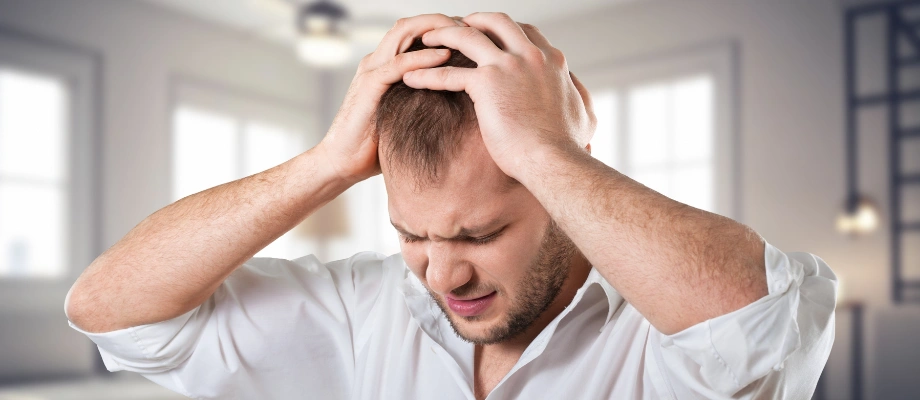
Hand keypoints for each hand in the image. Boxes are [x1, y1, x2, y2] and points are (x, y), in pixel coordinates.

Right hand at [317, 14, 465, 183]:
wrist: (343, 162)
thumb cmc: (374, 145)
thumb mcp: (406, 117)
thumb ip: (423, 103)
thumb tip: (458, 110)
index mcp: (385, 65)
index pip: (414, 32)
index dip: (442, 28)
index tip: (470, 35)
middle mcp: (377, 61)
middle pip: (410, 25)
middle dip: (441, 21)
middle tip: (470, 27)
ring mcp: (372, 71)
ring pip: (403, 33)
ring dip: (435, 30)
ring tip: (462, 33)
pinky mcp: (369, 86)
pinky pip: (399, 63)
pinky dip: (423, 57)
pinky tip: (445, 56)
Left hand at [400, 13, 596, 181]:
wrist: (554, 161)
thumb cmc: (567, 147)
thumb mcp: (585, 116)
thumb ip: (580, 97)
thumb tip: (578, 95)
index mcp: (552, 60)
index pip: (525, 32)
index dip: (504, 31)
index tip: (489, 37)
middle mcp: (531, 55)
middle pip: (496, 22)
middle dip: (473, 20)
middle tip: (456, 27)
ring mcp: (508, 66)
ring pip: (467, 36)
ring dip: (443, 35)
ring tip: (425, 40)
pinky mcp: (487, 83)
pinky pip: (448, 73)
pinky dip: (426, 74)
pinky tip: (410, 78)